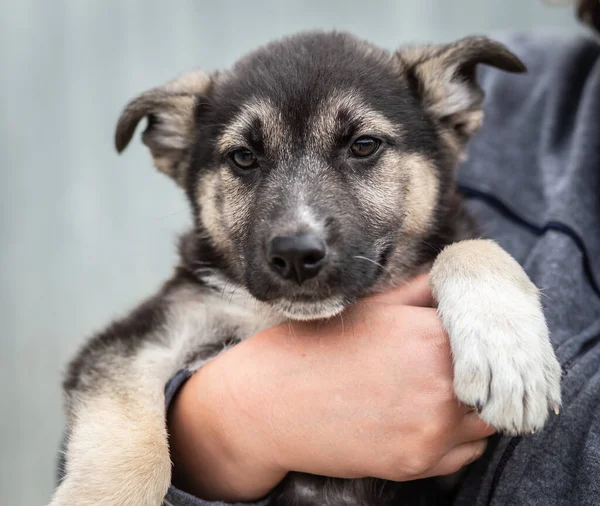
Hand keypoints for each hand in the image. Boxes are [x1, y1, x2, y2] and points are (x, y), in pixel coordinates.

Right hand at [168, 275, 493, 501]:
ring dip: (476, 405)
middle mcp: (438, 387)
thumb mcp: (369, 308)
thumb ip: (419, 292)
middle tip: (459, 363)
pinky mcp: (414, 464)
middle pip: (497, 380)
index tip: (475, 335)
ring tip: (443, 391)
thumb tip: (452, 278)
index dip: (485, 334)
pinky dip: (460, 436)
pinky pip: (465, 452)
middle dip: (484, 371)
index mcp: (429, 338)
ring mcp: (429, 431)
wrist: (267, 403)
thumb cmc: (313, 347)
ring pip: (487, 420)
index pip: (492, 336)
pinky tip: (430, 417)